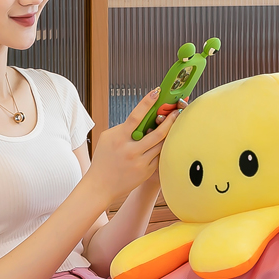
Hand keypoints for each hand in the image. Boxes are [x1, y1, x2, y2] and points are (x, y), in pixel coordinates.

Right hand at [87, 89, 183, 205]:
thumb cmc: (103, 159)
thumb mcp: (107, 139)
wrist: (100, 186)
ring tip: (175, 124)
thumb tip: (142, 119)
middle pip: (157, 132)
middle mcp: (130, 150)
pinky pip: (159, 156)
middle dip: (170, 120)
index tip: (157, 92)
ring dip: (169, 133)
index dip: (147, 103)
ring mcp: (140, 162)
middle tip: (177, 111)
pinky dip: (163, 147)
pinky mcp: (146, 171)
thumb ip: (123, 128)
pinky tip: (167, 141)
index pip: (135, 116)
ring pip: (161, 144)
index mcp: (119, 138)